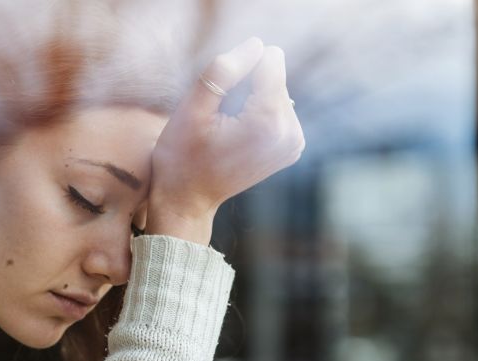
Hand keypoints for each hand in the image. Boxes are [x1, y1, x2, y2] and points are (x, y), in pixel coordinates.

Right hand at [147, 37, 304, 243]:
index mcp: (270, 122)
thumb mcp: (192, 109)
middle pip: (274, 75)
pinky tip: (236, 135)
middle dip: (244, 88)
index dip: (237, 71)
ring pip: (275, 90)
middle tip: (219, 120)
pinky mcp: (292, 146)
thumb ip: (223, 70)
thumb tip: (257, 44)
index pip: (269, 60)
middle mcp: (291, 132)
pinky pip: (277, 108)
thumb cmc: (182, 157)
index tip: (219, 100)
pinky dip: (256, 114)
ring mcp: (294, 142)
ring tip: (226, 129)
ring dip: (249, 101)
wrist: (188, 199)